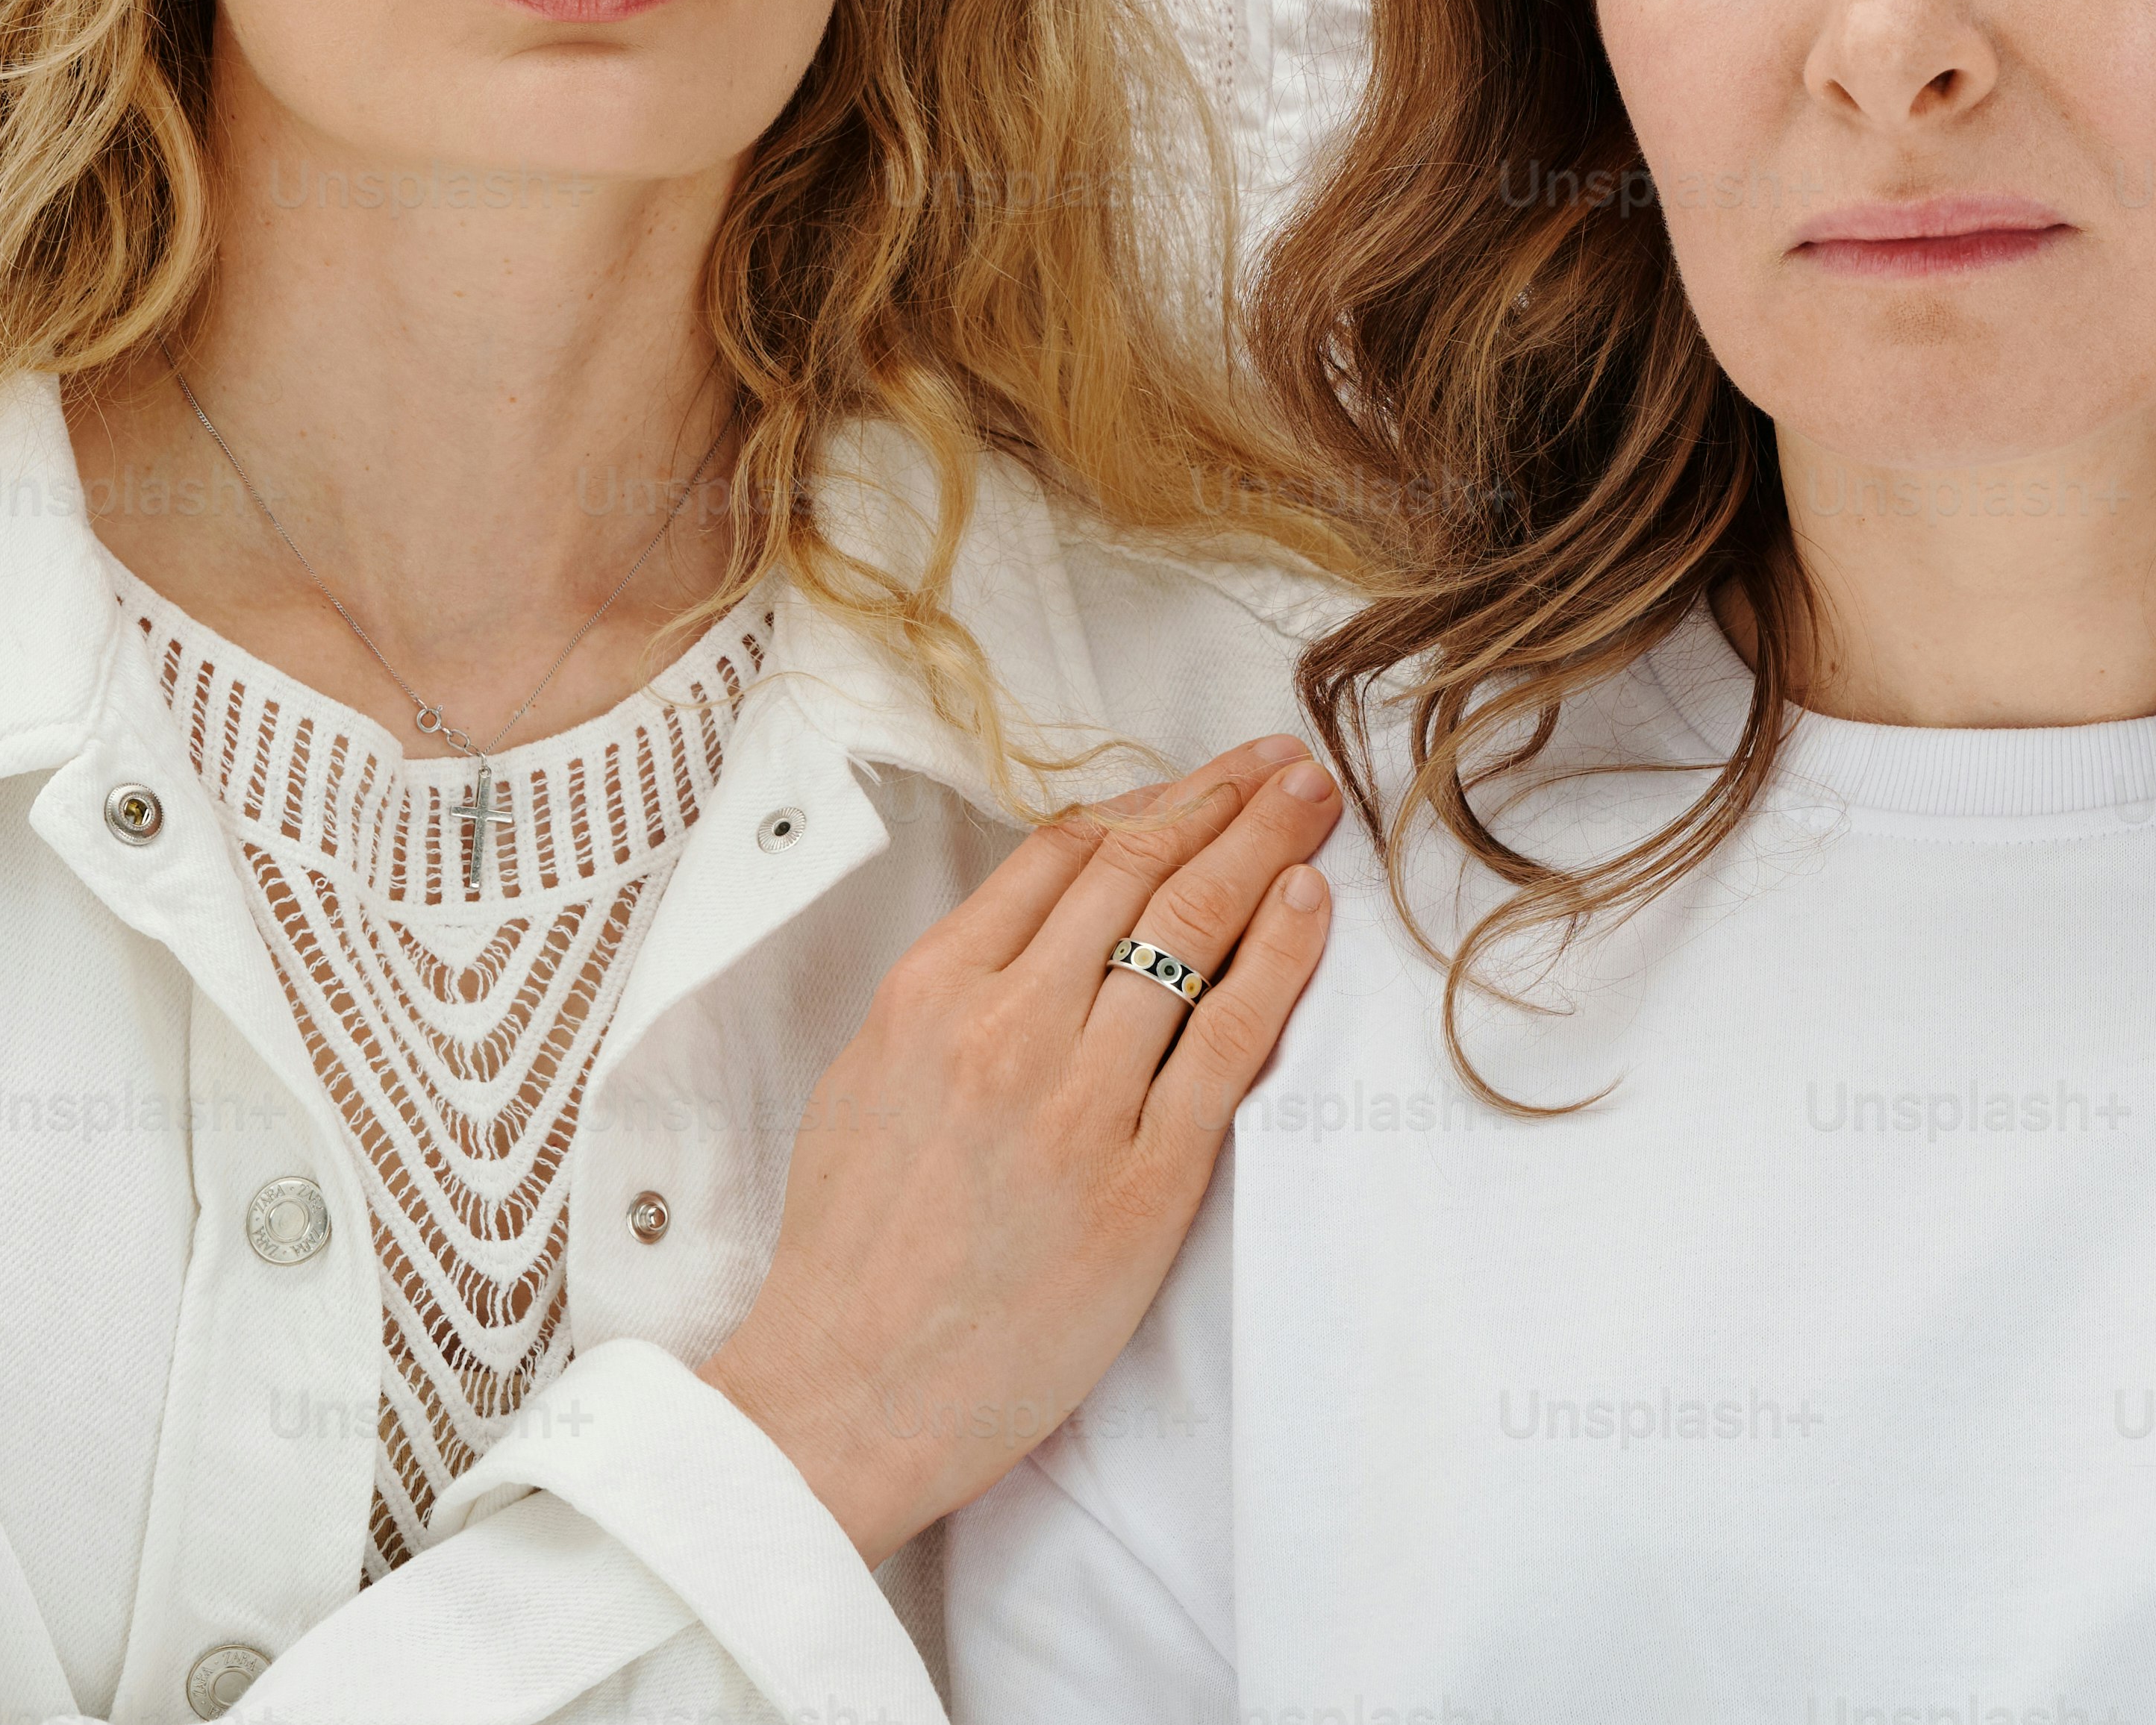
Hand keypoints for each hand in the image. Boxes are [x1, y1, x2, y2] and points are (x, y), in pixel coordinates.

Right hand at [696, 735, 1342, 1556]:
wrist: (845, 1393)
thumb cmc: (850, 1254)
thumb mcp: (865, 1082)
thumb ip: (946, 998)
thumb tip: (1030, 936)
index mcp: (928, 993)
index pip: (1057, 858)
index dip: (1142, 804)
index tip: (1195, 783)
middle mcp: (1006, 1026)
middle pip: (1135, 873)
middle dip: (1219, 801)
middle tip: (1281, 761)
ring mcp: (1079, 1100)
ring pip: (1188, 934)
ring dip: (1262, 850)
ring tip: (1310, 800)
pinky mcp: (1144, 1179)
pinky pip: (1228, 1043)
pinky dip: (1278, 961)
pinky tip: (1308, 903)